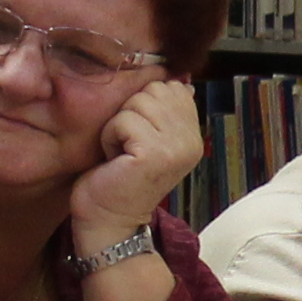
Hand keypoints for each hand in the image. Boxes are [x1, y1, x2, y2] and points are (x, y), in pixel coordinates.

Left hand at [66, 80, 203, 249]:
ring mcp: (176, 147)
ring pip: (137, 102)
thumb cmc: (118, 178)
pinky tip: (115, 159)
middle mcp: (191, 140)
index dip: (144, 104)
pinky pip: (123, 120)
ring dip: (118, 125)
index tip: (138, 137)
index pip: (171, 87)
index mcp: (192, 135)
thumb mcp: (147, 138)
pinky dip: (110, 136)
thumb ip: (163, 111)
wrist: (109, 222)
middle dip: (130, 112)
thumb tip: (178, 78)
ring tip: (120, 152)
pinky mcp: (154, 154)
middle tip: (127, 146)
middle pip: (153, 89)